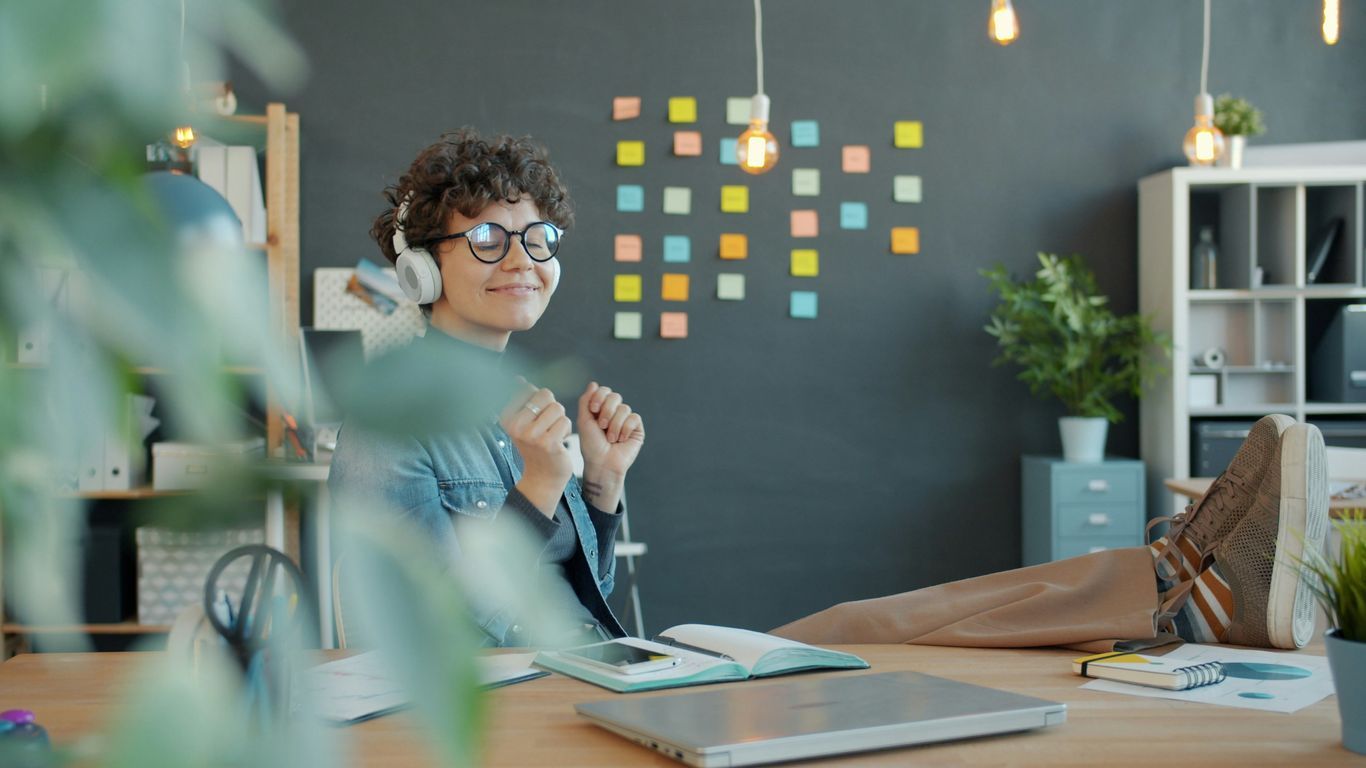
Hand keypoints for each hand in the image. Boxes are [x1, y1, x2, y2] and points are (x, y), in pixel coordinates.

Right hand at [500, 378, 573, 516]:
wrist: (542, 475)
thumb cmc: (535, 444)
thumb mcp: (523, 421)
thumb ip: (522, 399)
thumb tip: (518, 379)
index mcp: (506, 417)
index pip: (529, 389)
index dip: (539, 401)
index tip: (534, 418)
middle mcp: (515, 426)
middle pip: (545, 395)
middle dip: (552, 408)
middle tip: (546, 426)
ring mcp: (531, 435)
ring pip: (558, 408)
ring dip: (560, 420)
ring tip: (552, 434)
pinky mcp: (548, 443)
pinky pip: (565, 422)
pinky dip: (566, 430)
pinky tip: (558, 442)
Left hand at [577, 382, 643, 510]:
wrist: (602, 464)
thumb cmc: (591, 446)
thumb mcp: (584, 421)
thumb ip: (586, 401)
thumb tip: (593, 383)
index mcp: (601, 409)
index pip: (604, 391)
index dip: (599, 397)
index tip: (593, 410)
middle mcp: (614, 413)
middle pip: (615, 396)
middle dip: (607, 410)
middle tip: (601, 426)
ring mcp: (626, 420)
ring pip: (624, 408)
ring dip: (614, 424)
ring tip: (610, 438)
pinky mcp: (637, 429)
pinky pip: (634, 418)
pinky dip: (624, 429)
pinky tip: (620, 440)